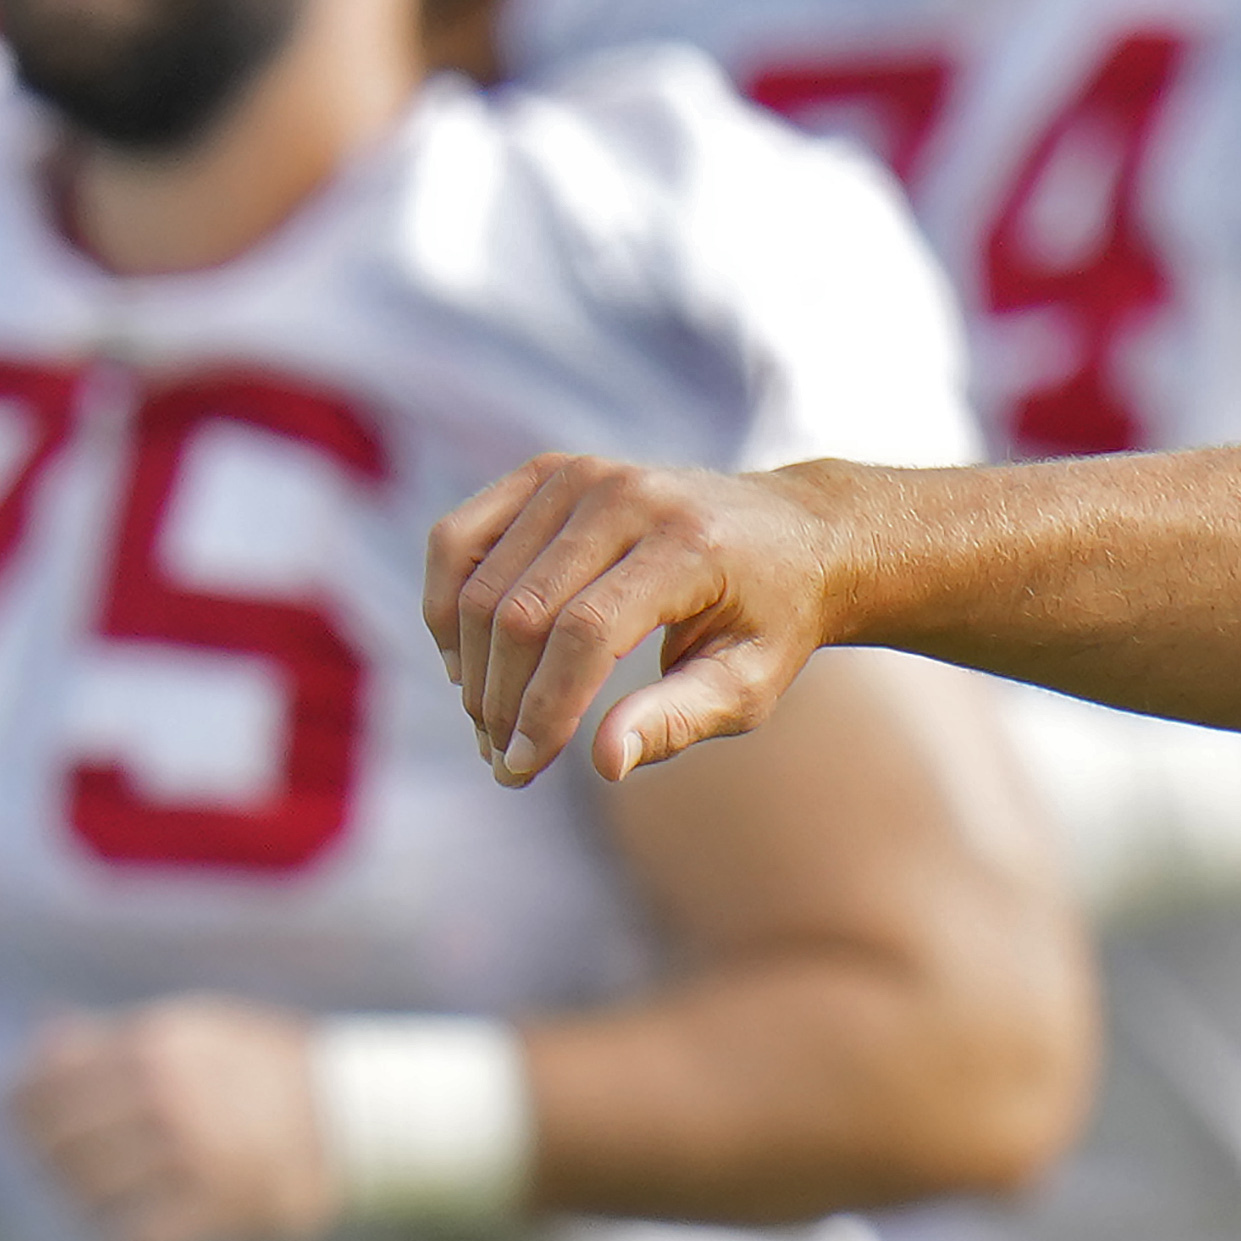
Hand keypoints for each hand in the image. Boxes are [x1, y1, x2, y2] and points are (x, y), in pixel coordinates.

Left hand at [13, 999, 337, 1240]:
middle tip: (93, 1176)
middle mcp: (166, 1092)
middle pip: (55, 1149)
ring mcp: (191, 1150)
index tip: (40, 1137)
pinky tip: (148, 1240)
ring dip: (98, 1209)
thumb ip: (118, 1038)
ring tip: (129, 1204)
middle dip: (61, 1169)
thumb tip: (42, 1037)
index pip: (38, 1089)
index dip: (24, 1119)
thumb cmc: (267, 1075)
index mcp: (155, 1043)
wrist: (358, 1118)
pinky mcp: (216, 1206)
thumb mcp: (199, 1032)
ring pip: (85, 1198)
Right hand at [426, 454, 844, 785]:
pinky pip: (459, 538)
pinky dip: (447, 604)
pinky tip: (465, 661)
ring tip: (489, 725)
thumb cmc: (772, 620)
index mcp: (690, 545)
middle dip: (501, 699)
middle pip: (523, 611)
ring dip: (469, 665)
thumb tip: (604, 762)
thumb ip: (678, 720)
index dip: (544, 707)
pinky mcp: (547, 472)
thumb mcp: (750, 681)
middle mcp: (630, 496)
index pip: (586, 632)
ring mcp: (582, 474)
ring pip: (481, 581)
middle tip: (504, 761)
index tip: (523, 768)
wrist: (793, 533)